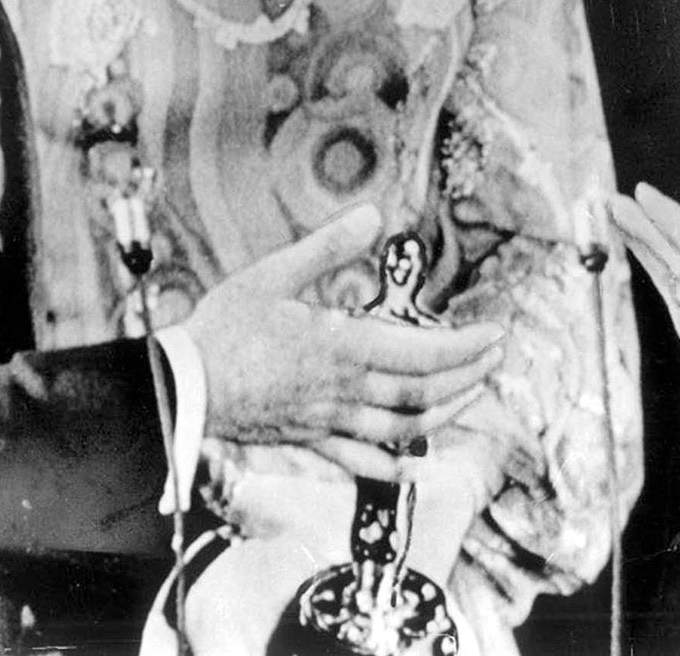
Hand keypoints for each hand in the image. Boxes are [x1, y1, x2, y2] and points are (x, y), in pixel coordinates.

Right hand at [186, 204, 506, 479]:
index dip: (465, 346)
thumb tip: (372, 215)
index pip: (422, 353)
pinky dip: (395, 465)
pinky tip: (414, 462)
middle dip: (467, 377)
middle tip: (494, 360)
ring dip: (444, 413)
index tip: (494, 334)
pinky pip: (361, 461)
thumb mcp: (275, 273)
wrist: (185, 387)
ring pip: (402, 428)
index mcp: (342, 347)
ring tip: (468, 395)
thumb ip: (328, 247)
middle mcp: (344, 391)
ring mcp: (328, 421)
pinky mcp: (309, 440)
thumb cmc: (225, 330)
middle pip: (422, 392)